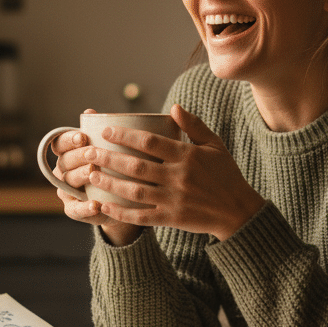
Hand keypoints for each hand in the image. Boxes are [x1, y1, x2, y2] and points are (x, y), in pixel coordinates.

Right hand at [48, 109, 140, 241]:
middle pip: (65, 161)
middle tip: (91, 155)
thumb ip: (119, 129)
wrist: (124, 198)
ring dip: (79, 178)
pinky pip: (76, 210)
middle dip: (76, 156)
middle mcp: (67, 169)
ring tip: (92, 175)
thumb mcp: (124, 147)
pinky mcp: (76, 210)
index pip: (61, 141)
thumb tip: (131, 110)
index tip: (84, 136)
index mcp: (73, 150)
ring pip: (68, 183)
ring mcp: (69, 190)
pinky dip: (85, 208)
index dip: (69, 138)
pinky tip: (97, 206)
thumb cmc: (125, 164)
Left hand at [84, 105, 265, 240]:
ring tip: (91, 175)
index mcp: (188, 156)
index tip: (106, 131)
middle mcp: (179, 178)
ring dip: (110, 183)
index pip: (149, 143)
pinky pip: (142, 217)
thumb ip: (194, 126)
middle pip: (136, 166)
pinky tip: (104, 206)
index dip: (124, 136)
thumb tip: (173, 107)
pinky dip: (121, 213)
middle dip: (108, 158)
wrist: (239, 211)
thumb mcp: (215, 146)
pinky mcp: (172, 219)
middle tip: (88, 152)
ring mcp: (174, 200)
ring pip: (135, 191)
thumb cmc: (226, 175)